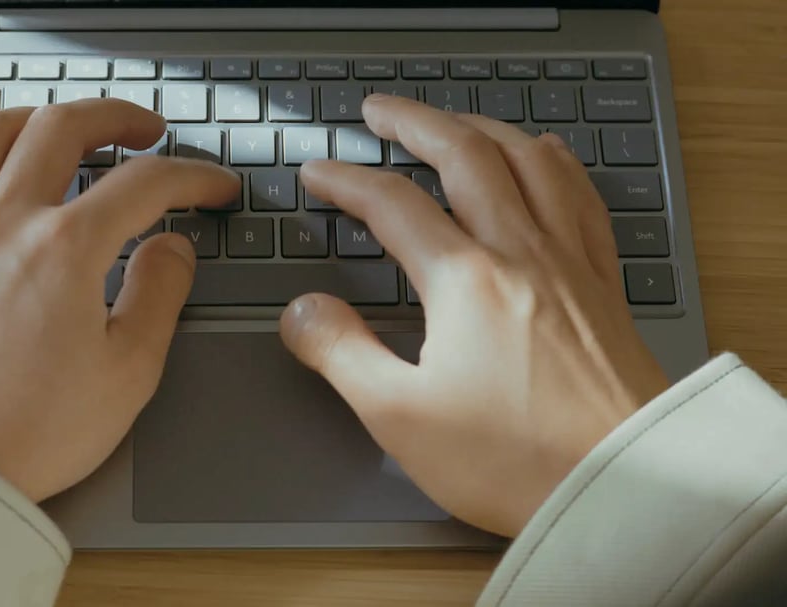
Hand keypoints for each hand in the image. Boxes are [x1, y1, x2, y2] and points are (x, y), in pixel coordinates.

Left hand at [0, 100, 238, 501]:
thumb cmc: (32, 436)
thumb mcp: (129, 372)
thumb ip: (159, 295)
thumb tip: (172, 248)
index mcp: (64, 249)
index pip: (145, 183)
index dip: (193, 176)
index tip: (214, 187)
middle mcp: (1, 227)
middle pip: (59, 129)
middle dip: (113, 117)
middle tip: (143, 131)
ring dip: (24, 121)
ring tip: (52, 131)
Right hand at [280, 95, 670, 537]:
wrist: (624, 489)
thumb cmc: (516, 461)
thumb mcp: (401, 417)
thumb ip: (342, 353)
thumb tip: (302, 311)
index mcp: (465, 281)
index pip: (392, 204)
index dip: (346, 180)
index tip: (319, 173)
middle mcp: (521, 253)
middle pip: (464, 156)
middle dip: (414, 123)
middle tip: (380, 111)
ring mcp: (570, 263)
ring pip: (529, 162)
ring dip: (482, 128)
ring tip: (454, 120)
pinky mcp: (604, 286)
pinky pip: (581, 197)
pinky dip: (554, 162)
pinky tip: (546, 158)